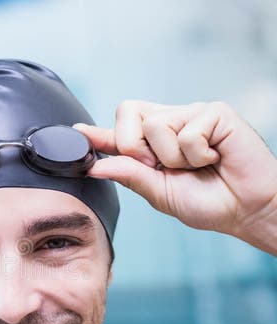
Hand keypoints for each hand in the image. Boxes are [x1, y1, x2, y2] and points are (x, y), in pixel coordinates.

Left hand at [74, 100, 276, 246]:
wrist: (247, 210)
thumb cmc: (209, 202)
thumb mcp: (161, 193)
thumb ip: (130, 176)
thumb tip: (96, 165)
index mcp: (155, 143)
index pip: (120, 131)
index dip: (98, 133)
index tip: (75, 132)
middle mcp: (171, 122)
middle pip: (129, 115)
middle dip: (136, 147)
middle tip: (164, 167)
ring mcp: (192, 114)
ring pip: (156, 126)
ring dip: (174, 158)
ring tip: (199, 165)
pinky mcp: (215, 112)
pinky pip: (187, 132)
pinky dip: (198, 154)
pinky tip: (216, 157)